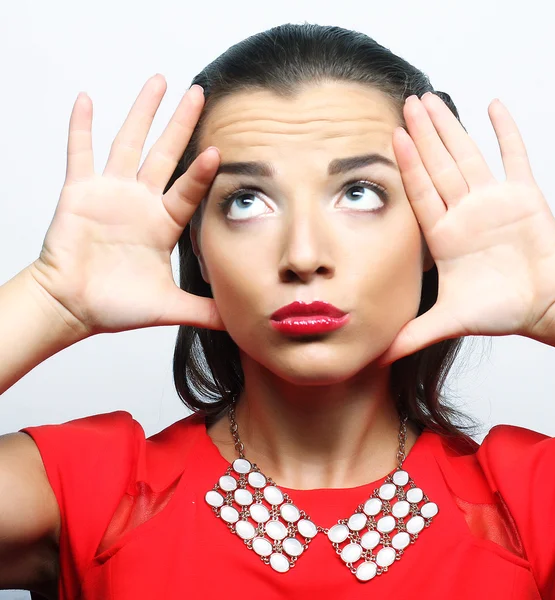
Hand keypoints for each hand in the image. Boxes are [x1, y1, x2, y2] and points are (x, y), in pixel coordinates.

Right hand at [28, 74, 223, 336]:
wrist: (73, 307)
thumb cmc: (115, 306)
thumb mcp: (169, 307)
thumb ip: (204, 311)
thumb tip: (239, 323)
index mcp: (163, 223)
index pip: (189, 189)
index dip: (203, 171)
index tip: (222, 149)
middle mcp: (141, 202)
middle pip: (166, 154)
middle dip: (182, 123)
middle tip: (199, 93)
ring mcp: (111, 193)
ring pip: (129, 142)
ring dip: (142, 112)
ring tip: (158, 81)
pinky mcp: (80, 191)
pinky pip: (80, 152)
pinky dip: (82, 126)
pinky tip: (87, 99)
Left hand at [378, 92, 554, 365]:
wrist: (542, 305)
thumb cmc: (500, 310)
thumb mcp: (448, 320)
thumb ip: (411, 335)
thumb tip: (376, 358)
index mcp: (444, 235)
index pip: (420, 193)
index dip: (407, 165)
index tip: (390, 138)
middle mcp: (464, 212)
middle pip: (439, 165)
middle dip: (423, 135)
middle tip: (406, 103)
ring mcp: (493, 201)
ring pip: (468, 155)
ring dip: (451, 127)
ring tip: (433, 99)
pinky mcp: (524, 196)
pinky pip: (514, 156)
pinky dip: (505, 131)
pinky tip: (492, 105)